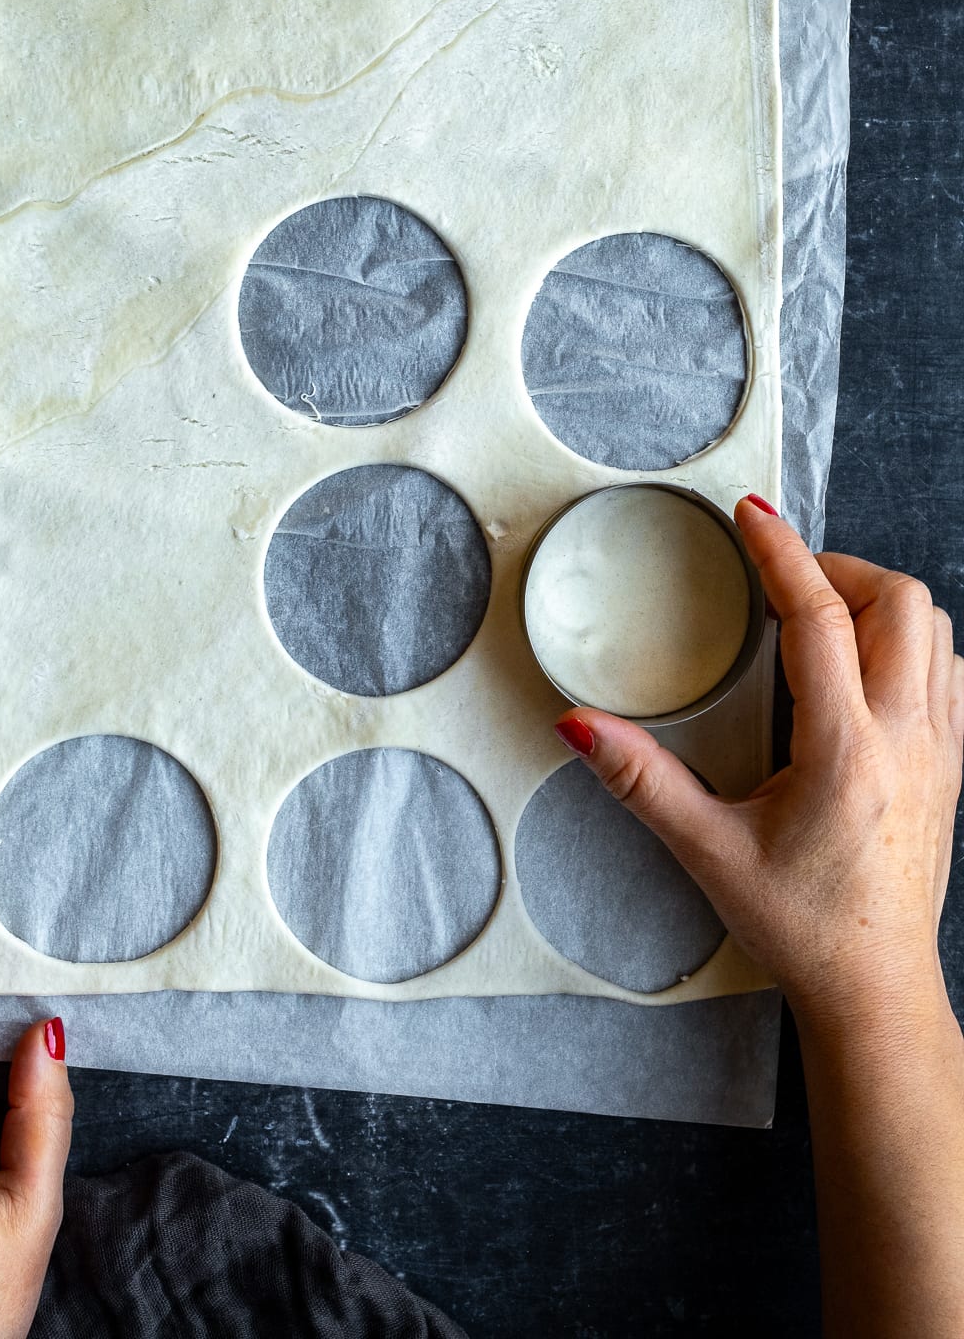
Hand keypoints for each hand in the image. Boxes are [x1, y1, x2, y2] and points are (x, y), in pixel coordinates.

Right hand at [556, 497, 963, 1024]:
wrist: (875, 989)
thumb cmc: (804, 927)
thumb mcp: (708, 850)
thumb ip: (640, 779)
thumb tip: (580, 727)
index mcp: (846, 751)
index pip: (820, 617)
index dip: (783, 554)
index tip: (754, 518)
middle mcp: (907, 738)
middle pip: (900, 601)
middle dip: (840, 568)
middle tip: (783, 579)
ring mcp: (942, 749)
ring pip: (936, 629)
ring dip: (879, 601)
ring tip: (821, 613)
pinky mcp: (953, 765)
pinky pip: (949, 669)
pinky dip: (909, 641)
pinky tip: (863, 664)